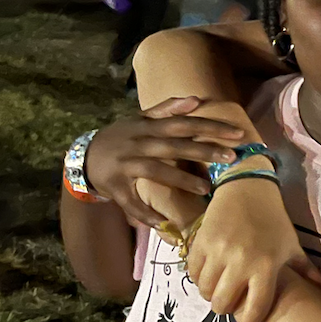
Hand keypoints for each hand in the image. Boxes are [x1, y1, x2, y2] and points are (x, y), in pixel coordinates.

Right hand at [84, 97, 245, 228]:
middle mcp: (137, 143)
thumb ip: (168, 108)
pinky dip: (146, 213)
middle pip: (173, 145)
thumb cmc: (121, 136)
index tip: (237, 133)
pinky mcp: (115, 187)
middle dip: (203, 150)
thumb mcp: (140, 118)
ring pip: (155, 171)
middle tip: (231, 157)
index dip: (210, 127)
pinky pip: (131, 202)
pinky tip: (164, 223)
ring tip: (206, 188)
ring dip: (181, 180)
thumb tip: (196, 99)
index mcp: (146, 126)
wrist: (84, 155)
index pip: (183, 124)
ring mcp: (125, 165)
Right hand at [184, 176, 320, 321]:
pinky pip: (192, 272)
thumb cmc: (273, 221)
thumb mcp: (292, 247)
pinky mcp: (201, 242)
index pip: (255, 307)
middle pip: (223, 303)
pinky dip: (198, 278)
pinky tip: (207, 274)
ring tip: (218, 289)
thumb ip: (309, 273)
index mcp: (266, 265)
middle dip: (225, 309)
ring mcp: (218, 251)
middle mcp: (241, 261)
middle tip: (229, 304)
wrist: (247, 188)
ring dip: (210, 295)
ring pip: (206, 290)